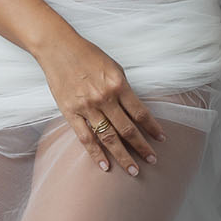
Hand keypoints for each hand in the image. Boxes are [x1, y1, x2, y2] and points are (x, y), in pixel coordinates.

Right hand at [36, 29, 166, 175]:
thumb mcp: (114, 67)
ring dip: (123, 156)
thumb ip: (124, 90)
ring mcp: (86, 107)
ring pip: (108, 138)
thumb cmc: (88, 56)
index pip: (140, 113)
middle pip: (127, 129)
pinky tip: (105, 166)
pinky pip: (86, 138)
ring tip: (134, 171)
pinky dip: (96, 154)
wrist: (58, 49)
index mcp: (118, 85)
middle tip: (153, 161)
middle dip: (142, 147)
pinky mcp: (71, 113)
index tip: (162, 139)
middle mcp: (104, 98)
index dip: (152, 128)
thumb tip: (136, 112)